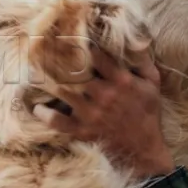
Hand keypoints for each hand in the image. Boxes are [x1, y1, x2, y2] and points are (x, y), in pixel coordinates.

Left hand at [32, 44, 175, 177]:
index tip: (70, 37)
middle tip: (44, 49)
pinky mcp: (82, 130)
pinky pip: (57, 121)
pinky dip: (45, 113)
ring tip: (35, 71)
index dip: (82, 44)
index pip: (97, 56)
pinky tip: (38, 107)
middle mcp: (104, 95)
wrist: (144, 150)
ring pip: (63, 91)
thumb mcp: (153, 84)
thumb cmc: (148, 114)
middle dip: (59, 59)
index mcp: (121, 81)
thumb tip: (136, 39)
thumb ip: (143, 61)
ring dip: (48, 81)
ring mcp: (91, 114)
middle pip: (75, 71)